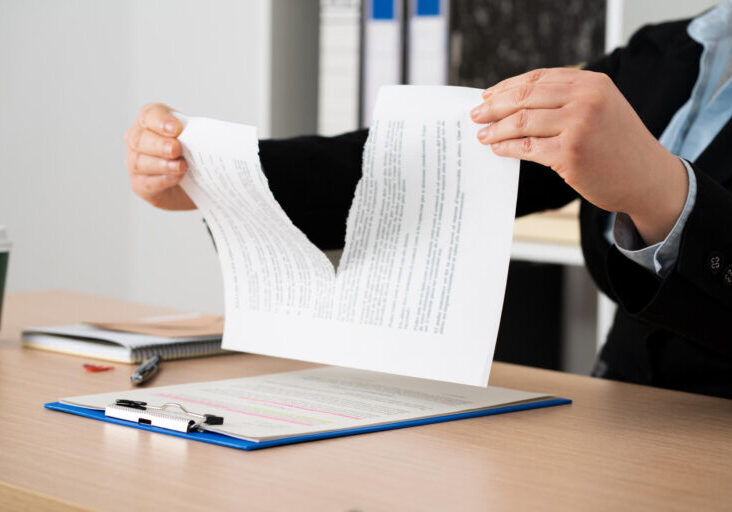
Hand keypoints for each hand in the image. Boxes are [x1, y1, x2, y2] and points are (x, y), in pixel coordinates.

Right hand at [124, 103, 195, 209]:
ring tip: (181, 166)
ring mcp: (135, 162)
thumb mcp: (196, 138)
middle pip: (139, 139)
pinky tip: (176, 178)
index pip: (148, 115)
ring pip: (139, 162)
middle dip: (159, 144)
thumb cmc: (191, 154)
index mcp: (151, 121)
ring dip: (162, 164)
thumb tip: (214, 134)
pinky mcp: (140, 184)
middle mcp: (137, 139)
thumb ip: (198, 133)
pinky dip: (162, 180)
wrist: (192, 184)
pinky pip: (146, 182)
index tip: (176, 129)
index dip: (160, 121)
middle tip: (177, 149)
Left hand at [471, 68, 687, 244]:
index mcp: (591, 83)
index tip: (487, 95)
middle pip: (525, 97)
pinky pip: (526, 147)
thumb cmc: (619, 146)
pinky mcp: (570, 154)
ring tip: (482, 135)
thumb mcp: (602, 108)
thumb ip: (567, 99)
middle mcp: (585, 99)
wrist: (647, 178)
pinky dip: (507, 147)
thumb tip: (517, 102)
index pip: (538, 79)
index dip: (507, 86)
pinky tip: (497, 149)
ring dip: (496, 129)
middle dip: (494, 106)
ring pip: (521, 122)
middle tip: (475, 115)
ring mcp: (578, 126)